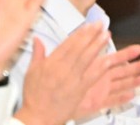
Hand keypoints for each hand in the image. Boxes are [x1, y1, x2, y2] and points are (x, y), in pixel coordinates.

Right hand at [16, 27, 139, 124]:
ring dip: (98, 46)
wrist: (39, 117)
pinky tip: (109, 59)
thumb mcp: (31, 72)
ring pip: (87, 59)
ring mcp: (72, 79)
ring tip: (106, 35)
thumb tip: (37, 38)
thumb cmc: (34, 95)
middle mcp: (63, 69)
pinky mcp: (79, 90)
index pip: (68, 44)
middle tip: (101, 25)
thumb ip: (37, 54)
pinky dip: (100, 67)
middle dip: (91, 35)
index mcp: (51, 63)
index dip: (80, 33)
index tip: (89, 25)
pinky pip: (92, 76)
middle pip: (79, 48)